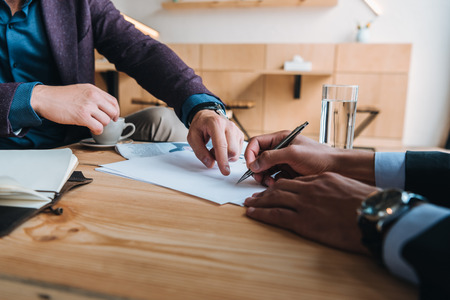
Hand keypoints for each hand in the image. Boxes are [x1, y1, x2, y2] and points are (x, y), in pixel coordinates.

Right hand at [31, 84, 119, 134]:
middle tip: (104, 122)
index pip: (113, 101)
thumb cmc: (60, 96)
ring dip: (101, 125)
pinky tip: (92, 129)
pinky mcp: (82, 116)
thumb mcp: (80, 90)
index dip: (115, 111)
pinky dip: (97, 131)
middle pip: (112, 111)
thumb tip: (104, 106)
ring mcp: (88, 106)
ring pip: (106, 120)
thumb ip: (93, 96)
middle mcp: (93, 96)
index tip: (113, 116)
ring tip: (94, 124)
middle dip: (110, 119)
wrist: (45, 98)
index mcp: (93, 89)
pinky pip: (98, 127)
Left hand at [187, 109, 243, 175]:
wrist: (207, 116)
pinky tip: (223, 147)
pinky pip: (238, 151)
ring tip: (216, 148)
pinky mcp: (240, 135)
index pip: (221, 145)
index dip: (223, 160)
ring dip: (225, 156)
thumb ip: (200, 151)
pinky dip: (229, 153)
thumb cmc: (200, 126)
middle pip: (232, 151)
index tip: (224, 171)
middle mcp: (229, 126)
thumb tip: (210, 164)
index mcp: (215, 124)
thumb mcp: (192, 138)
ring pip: (236, 152)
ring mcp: (236, 130)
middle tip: (211, 152)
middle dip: (222, 157)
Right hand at [244, 132, 374, 185]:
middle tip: (259, 177)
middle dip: (256, 168)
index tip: (250, 165)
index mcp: (281, 138)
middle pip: (258, 157)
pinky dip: (272, 182)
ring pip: (264, 169)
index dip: (250, 153)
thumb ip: (271, 157)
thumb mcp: (293, 153)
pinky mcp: (288, 173)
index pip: (257, 143)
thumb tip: (254, 163)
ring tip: (269, 182)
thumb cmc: (320, 157)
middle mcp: (281, 149)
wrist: (337, 169)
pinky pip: (273, 178)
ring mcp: (284, 162)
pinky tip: (277, 184)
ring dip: (264, 177)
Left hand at [244, 172, 379, 253]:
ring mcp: (305, 204)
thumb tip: (334, 197)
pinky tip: (252, 213)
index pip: (295, 180)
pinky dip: (261, 213)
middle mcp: (310, 189)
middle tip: (255, 195)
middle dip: (266, 191)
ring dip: (259, 200)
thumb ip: (337, 191)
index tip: (274, 188)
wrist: (373, 216)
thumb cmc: (368, 205)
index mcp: (322, 180)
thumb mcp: (352, 190)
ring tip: (249, 203)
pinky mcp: (303, 221)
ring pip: (274, 198)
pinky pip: (276, 215)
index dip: (281, 184)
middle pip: (281, 186)